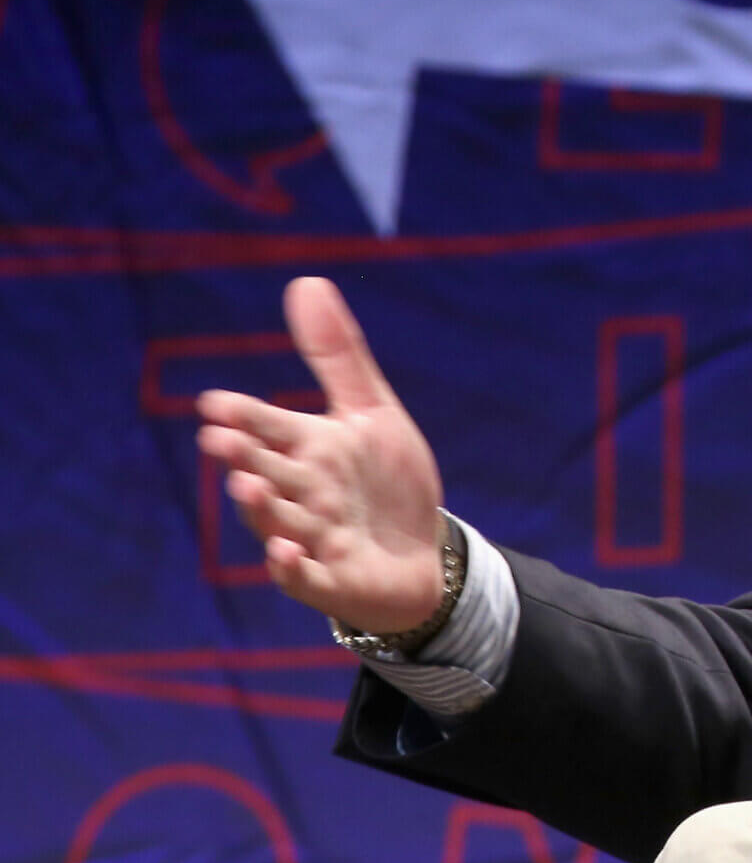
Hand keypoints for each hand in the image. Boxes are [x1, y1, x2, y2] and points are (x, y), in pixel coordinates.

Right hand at [194, 277, 447, 633]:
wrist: (424, 554)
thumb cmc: (388, 483)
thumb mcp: (372, 414)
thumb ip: (338, 357)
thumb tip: (306, 282)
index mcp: (309, 448)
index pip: (269, 426)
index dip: (245, 416)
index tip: (216, 403)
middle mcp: (302, 492)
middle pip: (266, 470)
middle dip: (244, 456)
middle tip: (219, 439)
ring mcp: (312, 538)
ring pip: (278, 521)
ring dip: (261, 507)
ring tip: (247, 484)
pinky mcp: (330, 580)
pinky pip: (304, 577)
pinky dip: (291, 567)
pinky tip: (285, 552)